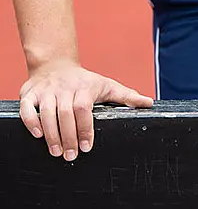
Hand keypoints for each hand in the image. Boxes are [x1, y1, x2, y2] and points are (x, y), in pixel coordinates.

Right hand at [20, 59, 153, 161]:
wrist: (56, 64)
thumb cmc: (85, 81)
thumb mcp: (107, 85)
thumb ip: (126, 96)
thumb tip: (149, 103)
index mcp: (85, 86)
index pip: (83, 107)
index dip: (85, 128)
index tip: (87, 147)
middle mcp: (65, 87)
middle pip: (65, 112)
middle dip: (68, 136)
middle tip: (71, 155)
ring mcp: (47, 90)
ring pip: (47, 112)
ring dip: (51, 134)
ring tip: (57, 152)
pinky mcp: (30, 93)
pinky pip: (27, 108)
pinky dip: (31, 121)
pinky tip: (38, 134)